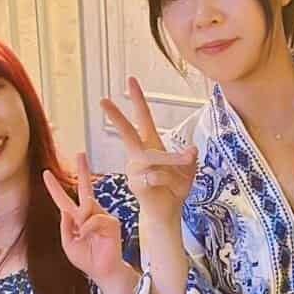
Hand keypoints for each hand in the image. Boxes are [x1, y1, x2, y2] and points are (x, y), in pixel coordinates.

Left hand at [43, 153, 129, 288]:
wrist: (103, 271)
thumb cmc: (87, 260)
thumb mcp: (68, 244)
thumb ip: (66, 227)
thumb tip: (66, 211)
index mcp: (77, 219)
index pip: (64, 201)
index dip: (55, 188)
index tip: (46, 173)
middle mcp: (90, 214)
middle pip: (85, 189)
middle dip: (83, 170)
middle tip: (80, 153)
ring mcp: (102, 217)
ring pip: (88, 207)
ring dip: (82, 222)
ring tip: (85, 237)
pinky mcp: (111, 222)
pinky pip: (95, 218)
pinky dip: (89, 227)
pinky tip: (89, 236)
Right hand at [102, 77, 196, 222]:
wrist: (167, 213)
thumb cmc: (174, 189)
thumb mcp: (188, 170)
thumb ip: (189, 158)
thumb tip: (190, 148)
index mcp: (150, 145)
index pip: (142, 118)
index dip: (137, 99)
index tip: (130, 80)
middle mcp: (139, 155)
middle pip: (126, 132)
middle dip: (116, 117)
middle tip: (103, 100)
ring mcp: (134, 169)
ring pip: (153, 156)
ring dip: (174, 159)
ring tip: (187, 162)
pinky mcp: (136, 184)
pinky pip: (156, 175)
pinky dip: (170, 178)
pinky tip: (171, 187)